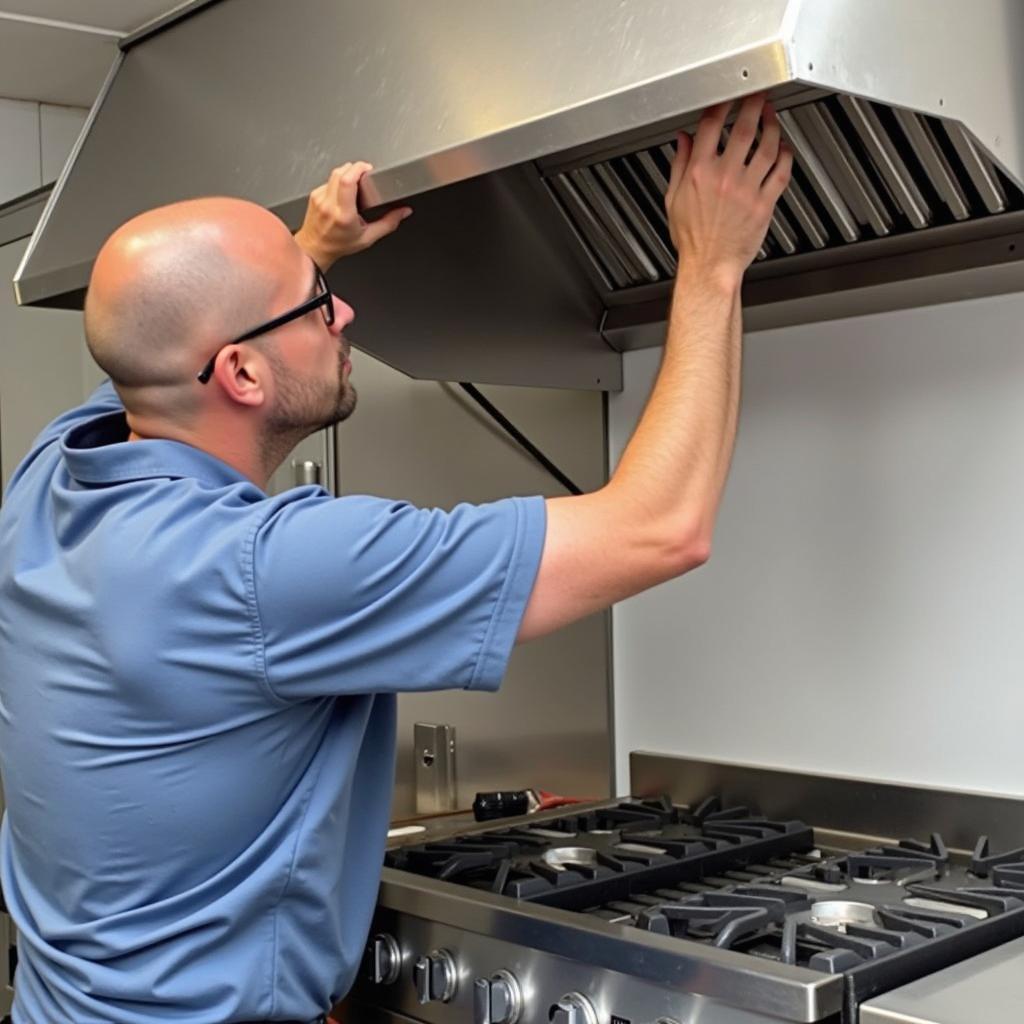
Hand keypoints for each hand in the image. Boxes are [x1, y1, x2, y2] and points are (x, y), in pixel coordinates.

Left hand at [294, 161, 411, 268]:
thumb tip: (403, 212)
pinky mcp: (314, 195)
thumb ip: (388, 224)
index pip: (348, 181)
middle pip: (341, 173)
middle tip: (364, 174)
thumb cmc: (339, 245)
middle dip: (354, 168)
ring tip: (354, 183)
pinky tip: (342, 193)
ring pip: (334, 174)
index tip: (367, 169)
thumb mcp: (368, 238)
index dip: (358, 169)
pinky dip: (337, 182)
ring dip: (346, 173)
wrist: (316, 249)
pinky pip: (328, 181)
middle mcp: (329, 205)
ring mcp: (319, 198)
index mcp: (344, 215)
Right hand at [664, 95, 792, 284]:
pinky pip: (781, 172)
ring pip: (768, 147)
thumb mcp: (673, 199)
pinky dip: (786, 155)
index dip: (722, 104)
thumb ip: (679, 164)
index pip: (712, 126)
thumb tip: (683, 140)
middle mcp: (724, 177)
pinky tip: (784, 148)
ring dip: (773, 127)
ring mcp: (747, 190)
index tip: (728, 97)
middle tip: (759, 95)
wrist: (709, 266)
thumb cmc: (692, 239)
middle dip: (754, 105)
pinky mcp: (764, 204)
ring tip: (772, 119)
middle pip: (745, 128)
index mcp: (699, 173)